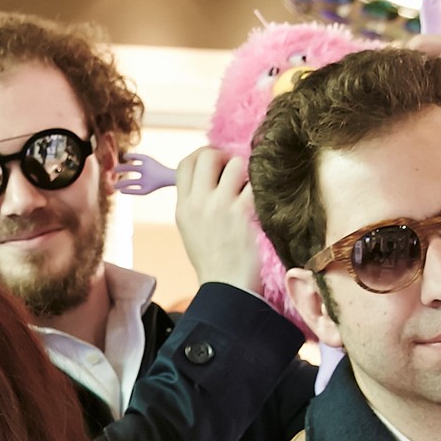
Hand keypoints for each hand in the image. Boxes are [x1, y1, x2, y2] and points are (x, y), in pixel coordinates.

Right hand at [172, 147, 263, 294]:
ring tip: (247, 191)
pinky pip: (254, 184)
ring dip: (245, 173)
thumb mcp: (190, 228)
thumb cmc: (211, 259)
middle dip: (224, 157)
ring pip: (235, 164)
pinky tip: (258, 203)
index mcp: (182, 206)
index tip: (215, 164)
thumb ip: (195, 201)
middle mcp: (198, 202)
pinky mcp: (243, 212)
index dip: (202, 155)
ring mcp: (220, 205)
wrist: (226, 286)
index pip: (186, 163)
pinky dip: (258, 189)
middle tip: (233, 171)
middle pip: (207, 155)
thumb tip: (210, 176)